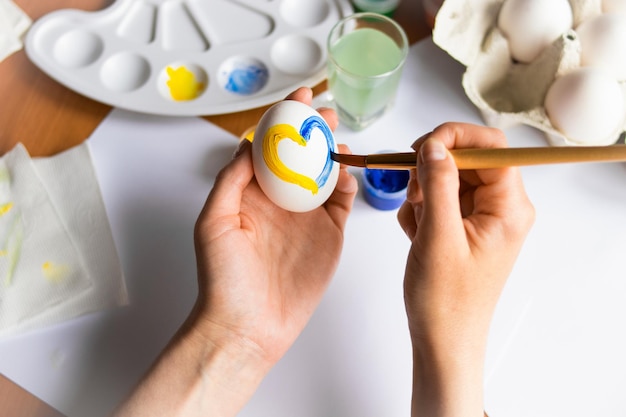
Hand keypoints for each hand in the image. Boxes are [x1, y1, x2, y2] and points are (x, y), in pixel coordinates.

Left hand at [192, 87, 357, 364]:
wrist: (248, 326)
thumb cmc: (223, 279)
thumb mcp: (214, 221)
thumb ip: (231, 180)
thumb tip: (249, 144)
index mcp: (251, 193)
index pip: (269, 146)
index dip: (283, 119)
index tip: (298, 98)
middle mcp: (280, 200)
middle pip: (301, 154)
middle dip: (314, 129)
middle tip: (326, 114)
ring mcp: (306, 217)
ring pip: (325, 173)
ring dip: (333, 151)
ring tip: (338, 138)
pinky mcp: (328, 235)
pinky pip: (342, 201)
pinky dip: (347, 182)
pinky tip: (346, 172)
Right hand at [397, 122, 534, 416]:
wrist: (442, 339)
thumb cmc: (446, 300)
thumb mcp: (438, 236)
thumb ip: (438, 184)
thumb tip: (434, 144)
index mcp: (508, 208)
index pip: (490, 146)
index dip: (455, 137)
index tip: (422, 148)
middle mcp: (501, 208)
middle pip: (467, 158)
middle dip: (432, 169)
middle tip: (412, 191)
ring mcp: (482, 217)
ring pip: (448, 177)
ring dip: (423, 192)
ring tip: (416, 224)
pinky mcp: (464, 226)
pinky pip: (440, 197)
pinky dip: (421, 209)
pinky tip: (416, 234)